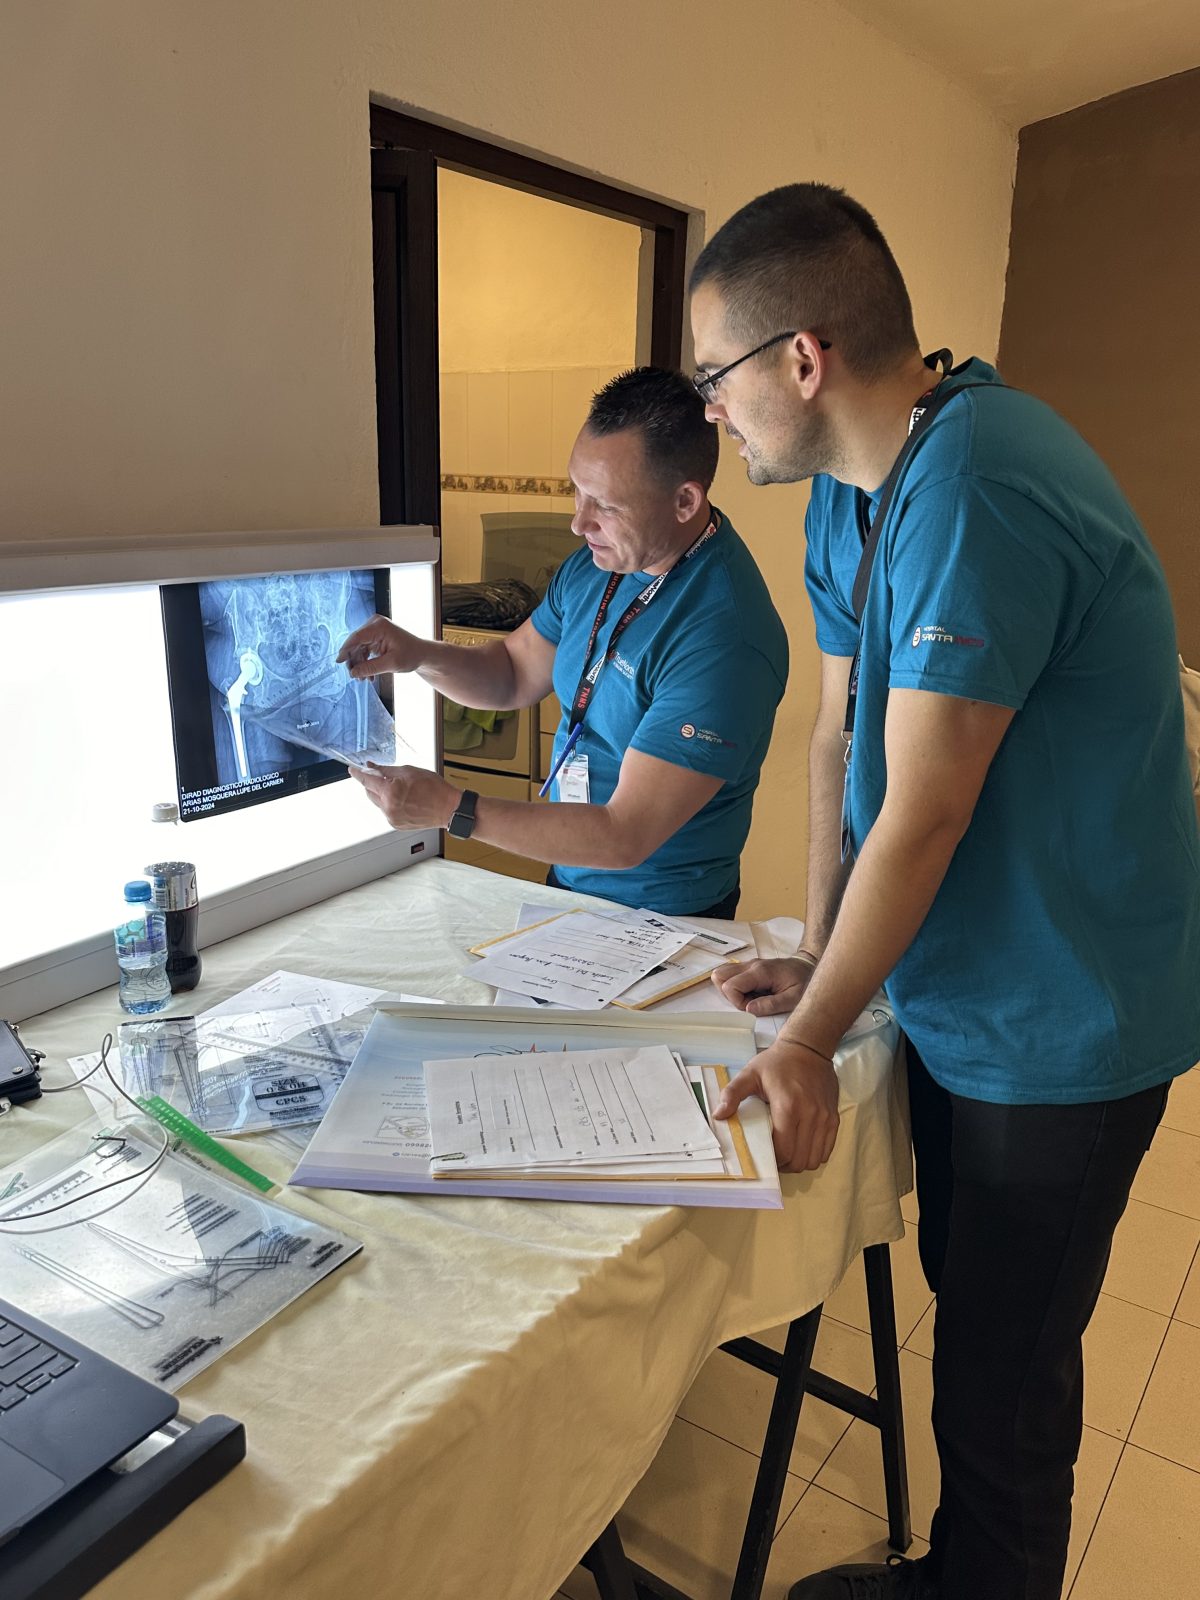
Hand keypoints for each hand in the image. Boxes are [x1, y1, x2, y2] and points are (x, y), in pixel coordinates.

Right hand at [337, 615, 426, 678]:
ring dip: (360, 664)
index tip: (338, 662)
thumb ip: (371, 668)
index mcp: (379, 626)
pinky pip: (363, 650)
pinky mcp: (374, 637)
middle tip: (356, 677)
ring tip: (364, 679)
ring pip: (358, 648)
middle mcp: (375, 624)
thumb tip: (353, 673)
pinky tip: (369, 675)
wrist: (422, 654)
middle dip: (354, 661)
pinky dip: (365, 662)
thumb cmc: (411, 655)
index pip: (357, 637)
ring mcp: (374, 630)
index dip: (346, 649)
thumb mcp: (391, 664)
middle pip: (355, 643)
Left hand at [351, 763, 460, 829]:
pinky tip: (404, 799)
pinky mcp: (396, 824)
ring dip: (382, 793)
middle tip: (384, 776)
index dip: (358, 773)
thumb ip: (387, 770)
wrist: (448, 809)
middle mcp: (388, 807)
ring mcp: (391, 818)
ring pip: (377, 802)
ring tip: (401, 789)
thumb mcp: (409, 771)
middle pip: (370, 792)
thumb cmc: (435, 789)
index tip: (352, 770)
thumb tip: (372, 766)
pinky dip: (390, 803)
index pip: (366, 780)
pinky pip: (386, 810)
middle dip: (373, 782)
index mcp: (390, 792)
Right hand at [711, 954, 818, 1015]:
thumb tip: (749, 1010)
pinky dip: (736, 987)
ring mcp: (748, 964)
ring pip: (722, 974)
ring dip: (731, 991)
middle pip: (719, 976)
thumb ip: (771, 1004)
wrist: (808, 965)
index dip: (737, 1002)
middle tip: (749, 1002)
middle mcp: (750, 965)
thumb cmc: (803, 981)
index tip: (753, 1007)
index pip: (730, 986)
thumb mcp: (793, 998)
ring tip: (751, 997)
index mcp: (760, 972)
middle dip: (729, 995)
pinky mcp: (749, 967)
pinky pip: (731, 975)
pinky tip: (752, 992)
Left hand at [714, 1039, 839, 1171]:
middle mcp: (810, 1115)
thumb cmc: (777, 1062)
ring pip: (815, 1159)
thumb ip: (732, 1094)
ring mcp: (825, 1118)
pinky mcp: (833, 1117)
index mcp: (788, 1106)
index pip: (784, 1151)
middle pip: (799, 1160)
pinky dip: (814, 1155)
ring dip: (800, 1162)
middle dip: (785, 1165)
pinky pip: (827, 1150)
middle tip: (774, 1157)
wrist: (808, 1048)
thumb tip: (718, 1115)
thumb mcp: (750, 1074)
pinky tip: (802, 1146)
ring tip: (788, 1153)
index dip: (773, 1161)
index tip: (764, 1156)